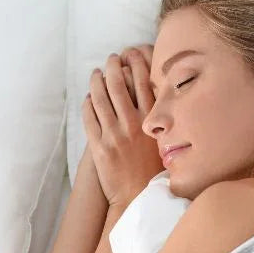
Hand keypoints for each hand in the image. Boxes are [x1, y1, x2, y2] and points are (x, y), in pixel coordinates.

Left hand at [81, 45, 162, 207]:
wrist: (138, 198)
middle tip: (111, 59)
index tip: (132, 54)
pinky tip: (88, 98)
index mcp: (152, 123)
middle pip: (119, 86)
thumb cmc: (155, 171)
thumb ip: (160, 121)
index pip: (143, 83)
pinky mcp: (99, 148)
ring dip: (97, 82)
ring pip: (100, 99)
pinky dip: (87, 105)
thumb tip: (156, 99)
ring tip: (96, 73)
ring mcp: (114, 136)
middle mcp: (133, 126)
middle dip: (113, 67)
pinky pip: (89, 119)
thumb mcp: (166, 142)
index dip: (136, 64)